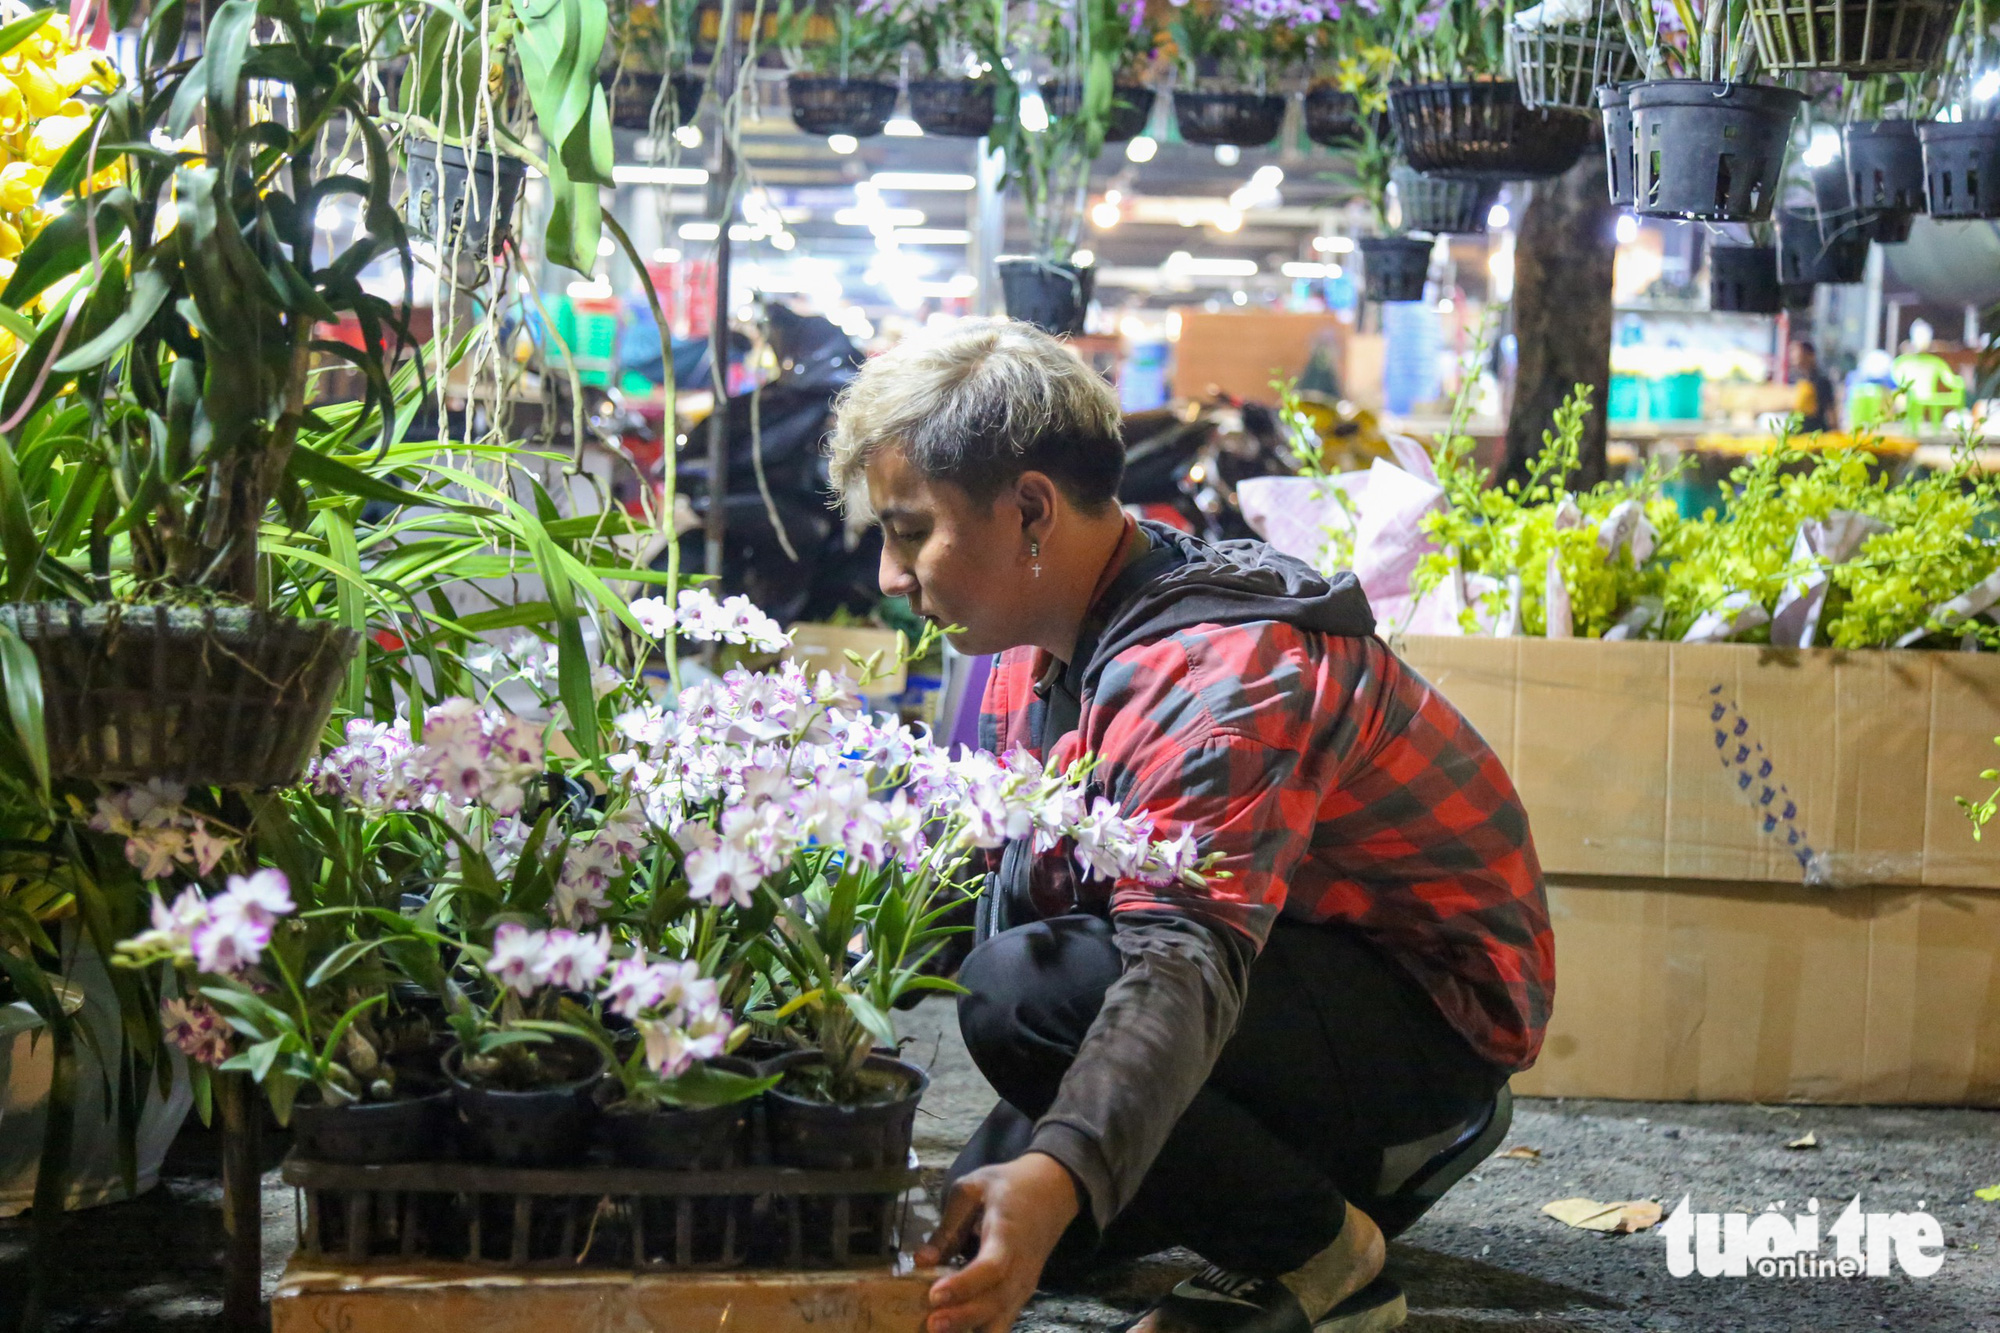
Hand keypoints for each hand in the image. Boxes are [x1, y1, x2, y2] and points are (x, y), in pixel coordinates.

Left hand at [918, 1151, 1080, 1332]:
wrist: (1052, 1192)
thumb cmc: (1008, 1186)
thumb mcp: (973, 1189)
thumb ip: (947, 1226)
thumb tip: (921, 1261)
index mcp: (1009, 1233)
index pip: (992, 1267)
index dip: (964, 1284)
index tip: (934, 1294)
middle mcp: (1022, 1265)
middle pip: (997, 1300)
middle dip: (963, 1317)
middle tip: (930, 1324)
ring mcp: (1025, 1284)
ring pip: (1003, 1318)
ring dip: (972, 1328)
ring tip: (939, 1331)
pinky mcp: (1021, 1294)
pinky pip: (1003, 1320)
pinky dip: (981, 1330)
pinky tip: (955, 1331)